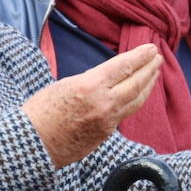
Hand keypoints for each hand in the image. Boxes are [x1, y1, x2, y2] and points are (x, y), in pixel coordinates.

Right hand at [22, 43, 161, 167]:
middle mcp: (104, 103)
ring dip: (148, 85)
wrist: (33, 143)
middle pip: (136, 83)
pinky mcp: (106, 134)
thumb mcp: (65, 84)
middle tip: (157, 57)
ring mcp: (107, 121)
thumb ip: (91, 81)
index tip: (151, 48)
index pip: (124, 66)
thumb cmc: (40, 111)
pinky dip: (135, 101)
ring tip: (154, 74)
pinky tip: (137, 95)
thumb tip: (108, 79)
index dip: (140, 56)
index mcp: (90, 86)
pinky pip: (125, 114)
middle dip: (149, 68)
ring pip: (136, 101)